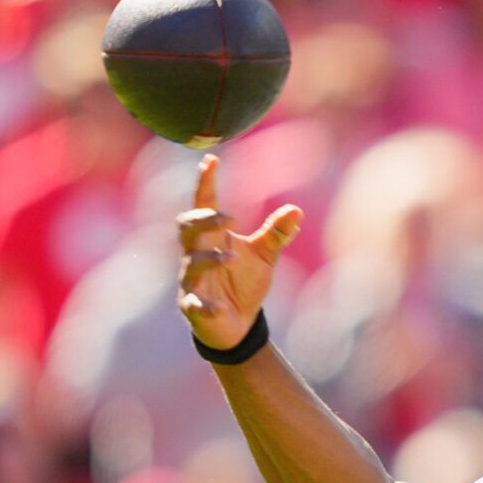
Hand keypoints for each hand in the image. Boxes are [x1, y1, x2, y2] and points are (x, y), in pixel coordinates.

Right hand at [176, 154, 302, 349]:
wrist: (237, 322)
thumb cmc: (244, 282)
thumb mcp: (264, 255)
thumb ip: (276, 233)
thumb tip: (296, 210)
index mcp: (213, 236)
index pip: (204, 204)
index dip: (205, 183)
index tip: (211, 160)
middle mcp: (197, 253)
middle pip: (186, 227)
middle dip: (203, 219)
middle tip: (231, 218)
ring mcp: (193, 279)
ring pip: (190, 262)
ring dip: (210, 258)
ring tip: (233, 258)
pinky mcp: (193, 306)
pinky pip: (194, 304)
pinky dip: (205, 305)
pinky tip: (219, 307)